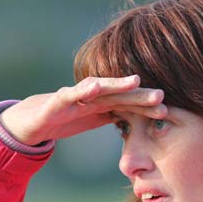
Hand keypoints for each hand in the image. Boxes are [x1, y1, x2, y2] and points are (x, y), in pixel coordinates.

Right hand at [0, 75, 165, 144]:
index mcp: (103, 103)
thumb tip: (140, 120)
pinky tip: (94, 86)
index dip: (145, 107)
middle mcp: (92, 96)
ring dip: (115, 84)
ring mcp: (76, 96)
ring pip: (98, 88)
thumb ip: (115, 116)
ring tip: (134, 81)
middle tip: (160, 95)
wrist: (36, 119)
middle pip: (118, 94)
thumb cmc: (69, 117)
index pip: (127, 104)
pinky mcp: (58, 100)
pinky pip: (70, 93)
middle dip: (138, 95)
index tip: (166, 111)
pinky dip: (81, 90)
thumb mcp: (96, 119)